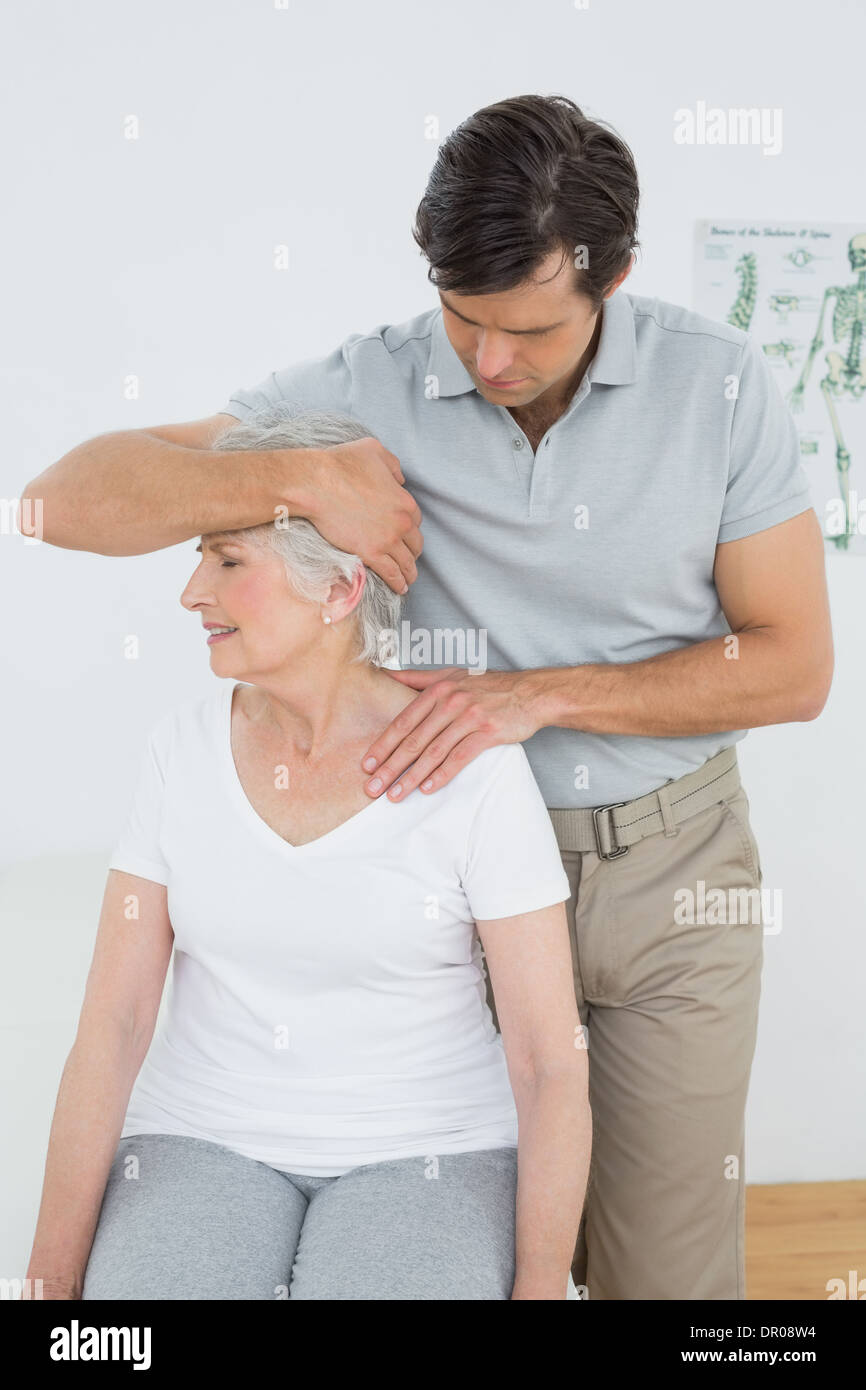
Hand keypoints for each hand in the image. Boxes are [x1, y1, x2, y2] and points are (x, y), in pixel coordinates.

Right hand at [306, 437, 422, 594]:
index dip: (410, 529)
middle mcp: (401, 523)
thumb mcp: (374, 450)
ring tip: (408, 580)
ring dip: (409, 573)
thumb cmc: (341, 464)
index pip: (416, 520)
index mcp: (404, 501)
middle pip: (415, 544)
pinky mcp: (370, 554)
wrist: (316, 483)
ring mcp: (387, 540)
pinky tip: (400, 588)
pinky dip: (398, 583)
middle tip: (409, 559)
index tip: (404, 536)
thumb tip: (400, 479)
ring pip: (406, 563)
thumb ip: (392, 464)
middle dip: (413, 552)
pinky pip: (391, 574)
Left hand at [360, 667, 542, 799]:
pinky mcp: (488, 732)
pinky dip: (442, 775)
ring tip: (396, 794)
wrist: (530, 692)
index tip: (367, 764)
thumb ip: (416, 678)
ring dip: (412, 776)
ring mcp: (470, 717)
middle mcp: (451, 702)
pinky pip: (460, 757)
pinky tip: (428, 788)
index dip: (383, 744)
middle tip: (373, 787)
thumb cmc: (489, 686)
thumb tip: (382, 674)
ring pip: (434, 752)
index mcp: (438, 690)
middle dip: (390, 766)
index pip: (403, 721)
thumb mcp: (451, 675)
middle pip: (414, 740)